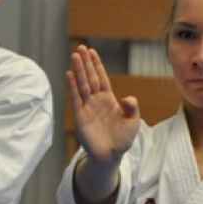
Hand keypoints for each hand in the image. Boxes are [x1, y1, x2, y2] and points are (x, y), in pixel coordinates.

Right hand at [68, 45, 139, 163]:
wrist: (111, 156)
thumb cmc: (122, 139)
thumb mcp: (133, 121)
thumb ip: (132, 107)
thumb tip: (127, 97)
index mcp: (109, 100)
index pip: (101, 78)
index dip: (97, 64)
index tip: (92, 51)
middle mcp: (96, 101)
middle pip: (90, 77)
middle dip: (85, 63)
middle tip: (80, 47)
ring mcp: (87, 108)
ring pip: (82, 85)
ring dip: (78, 70)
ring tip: (74, 55)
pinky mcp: (80, 117)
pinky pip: (76, 99)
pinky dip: (73, 87)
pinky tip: (70, 75)